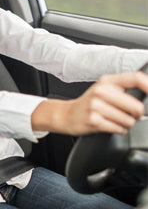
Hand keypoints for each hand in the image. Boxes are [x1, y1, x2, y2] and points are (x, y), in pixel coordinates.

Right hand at [32, 71, 147, 135]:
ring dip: (126, 124)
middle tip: (129, 114)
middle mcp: (101, 91)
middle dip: (137, 114)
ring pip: (128, 120)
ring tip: (114, 120)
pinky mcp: (93, 120)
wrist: (68, 114)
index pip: (136, 78)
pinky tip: (109, 125)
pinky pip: (118, 128)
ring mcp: (95, 105)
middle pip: (136, 105)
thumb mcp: (105, 89)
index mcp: (107, 80)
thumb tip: (147, 91)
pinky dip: (118, 130)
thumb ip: (124, 88)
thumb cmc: (91, 103)